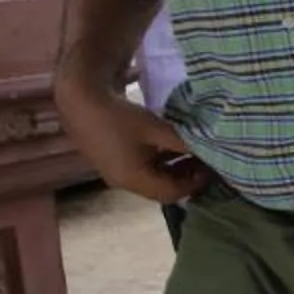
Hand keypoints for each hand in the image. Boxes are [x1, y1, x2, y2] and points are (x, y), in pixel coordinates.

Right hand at [55, 80, 211, 203]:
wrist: (80, 100)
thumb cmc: (120, 117)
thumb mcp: (157, 130)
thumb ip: (184, 144)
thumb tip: (211, 150)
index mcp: (134, 180)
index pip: (172, 193)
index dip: (195, 183)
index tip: (214, 167)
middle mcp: (123, 182)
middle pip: (162, 188)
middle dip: (186, 176)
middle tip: (206, 159)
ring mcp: (115, 172)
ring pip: (152, 177)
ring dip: (173, 167)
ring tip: (192, 150)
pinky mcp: (112, 160)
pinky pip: (142, 167)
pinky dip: (160, 160)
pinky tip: (170, 144)